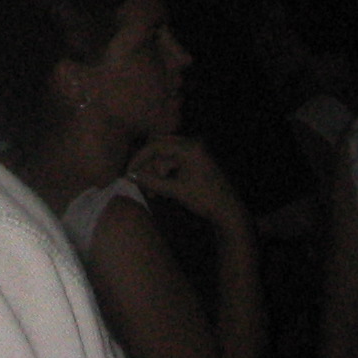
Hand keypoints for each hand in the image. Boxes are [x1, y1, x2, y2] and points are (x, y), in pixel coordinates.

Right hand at [128, 134, 248, 231]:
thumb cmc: (205, 200)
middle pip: (159, 146)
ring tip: (151, 192)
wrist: (229, 212)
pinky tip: (160, 190)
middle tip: (139, 182)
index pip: (156, 145)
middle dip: (147, 164)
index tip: (129, 172)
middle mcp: (192, 144)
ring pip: (165, 155)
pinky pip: (172, 161)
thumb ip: (153, 181)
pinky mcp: (194, 161)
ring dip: (155, 172)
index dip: (139, 158)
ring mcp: (194, 152)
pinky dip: (164, 174)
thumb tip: (130, 176)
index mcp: (189, 147)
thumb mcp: (177, 191)